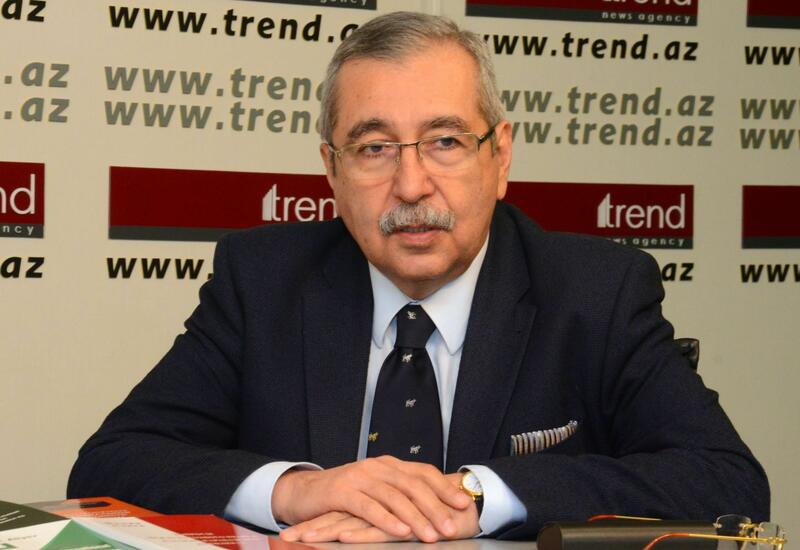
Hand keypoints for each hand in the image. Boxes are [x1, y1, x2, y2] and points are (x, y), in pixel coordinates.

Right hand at [274, 457, 472, 542]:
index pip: (423, 472)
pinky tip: (401, 531)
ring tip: (432, 535)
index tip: (463, 503)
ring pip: (395, 497)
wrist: (305, 492)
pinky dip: (387, 520)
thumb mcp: (377, 491)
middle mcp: (377, 466)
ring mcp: (360, 477)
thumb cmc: (345, 495)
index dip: (444, 487)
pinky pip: (369, 507)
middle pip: (413, 485)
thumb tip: (436, 507)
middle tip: (452, 527)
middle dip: (435, 507)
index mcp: (389, 465)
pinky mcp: (343, 492)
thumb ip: (401, 495)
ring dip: (416, 518)